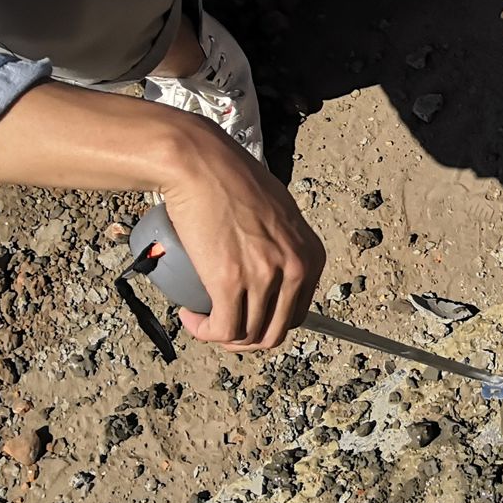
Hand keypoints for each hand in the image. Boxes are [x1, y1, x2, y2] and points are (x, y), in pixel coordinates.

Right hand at [162, 130, 325, 351]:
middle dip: (248, 338)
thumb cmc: (232, 179)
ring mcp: (264, 277)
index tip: (245, 313)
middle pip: (275, 331)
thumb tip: (270, 266)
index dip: (268, 322)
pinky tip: (192, 318)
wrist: (201, 164)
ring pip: (249, 336)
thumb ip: (283, 242)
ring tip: (203, 320)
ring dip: (223, 337)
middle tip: (221, 325)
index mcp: (310, 255)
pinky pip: (223, 329)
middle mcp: (295, 269)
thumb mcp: (279, 212)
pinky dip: (206, 332)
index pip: (297, 311)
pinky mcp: (230, 282)